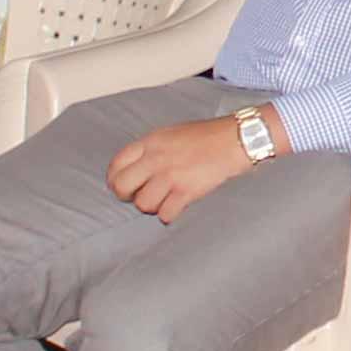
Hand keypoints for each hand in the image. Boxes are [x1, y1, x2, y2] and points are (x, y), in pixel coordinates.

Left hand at [105, 113, 262, 221]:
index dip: (115, 180)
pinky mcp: (185, 191)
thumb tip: (137, 171)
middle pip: (122, 187)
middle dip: (128, 197)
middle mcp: (155, 158)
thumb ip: (151, 150)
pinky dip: (169, 215)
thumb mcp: (171, 134)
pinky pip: (165, 214)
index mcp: (150, 142)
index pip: (116, 164)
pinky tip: (177, 207)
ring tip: (164, 201)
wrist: (235, 140)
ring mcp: (169, 175)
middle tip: (139, 197)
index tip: (123, 187)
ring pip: (143, 204)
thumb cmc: (207, 137)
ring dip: (153, 207)